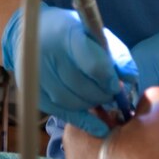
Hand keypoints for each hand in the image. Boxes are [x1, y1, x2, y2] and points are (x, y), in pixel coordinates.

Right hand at [1, 4, 136, 136]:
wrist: (28, 32)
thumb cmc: (68, 32)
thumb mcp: (93, 33)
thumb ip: (114, 53)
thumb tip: (130, 77)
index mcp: (66, 34)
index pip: (93, 65)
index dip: (109, 79)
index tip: (117, 84)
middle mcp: (48, 55)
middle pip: (83, 86)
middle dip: (103, 94)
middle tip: (110, 93)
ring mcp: (37, 76)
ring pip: (73, 102)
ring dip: (93, 105)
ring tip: (99, 98)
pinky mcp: (34, 93)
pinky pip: (62, 113)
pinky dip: (83, 121)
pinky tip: (98, 126)